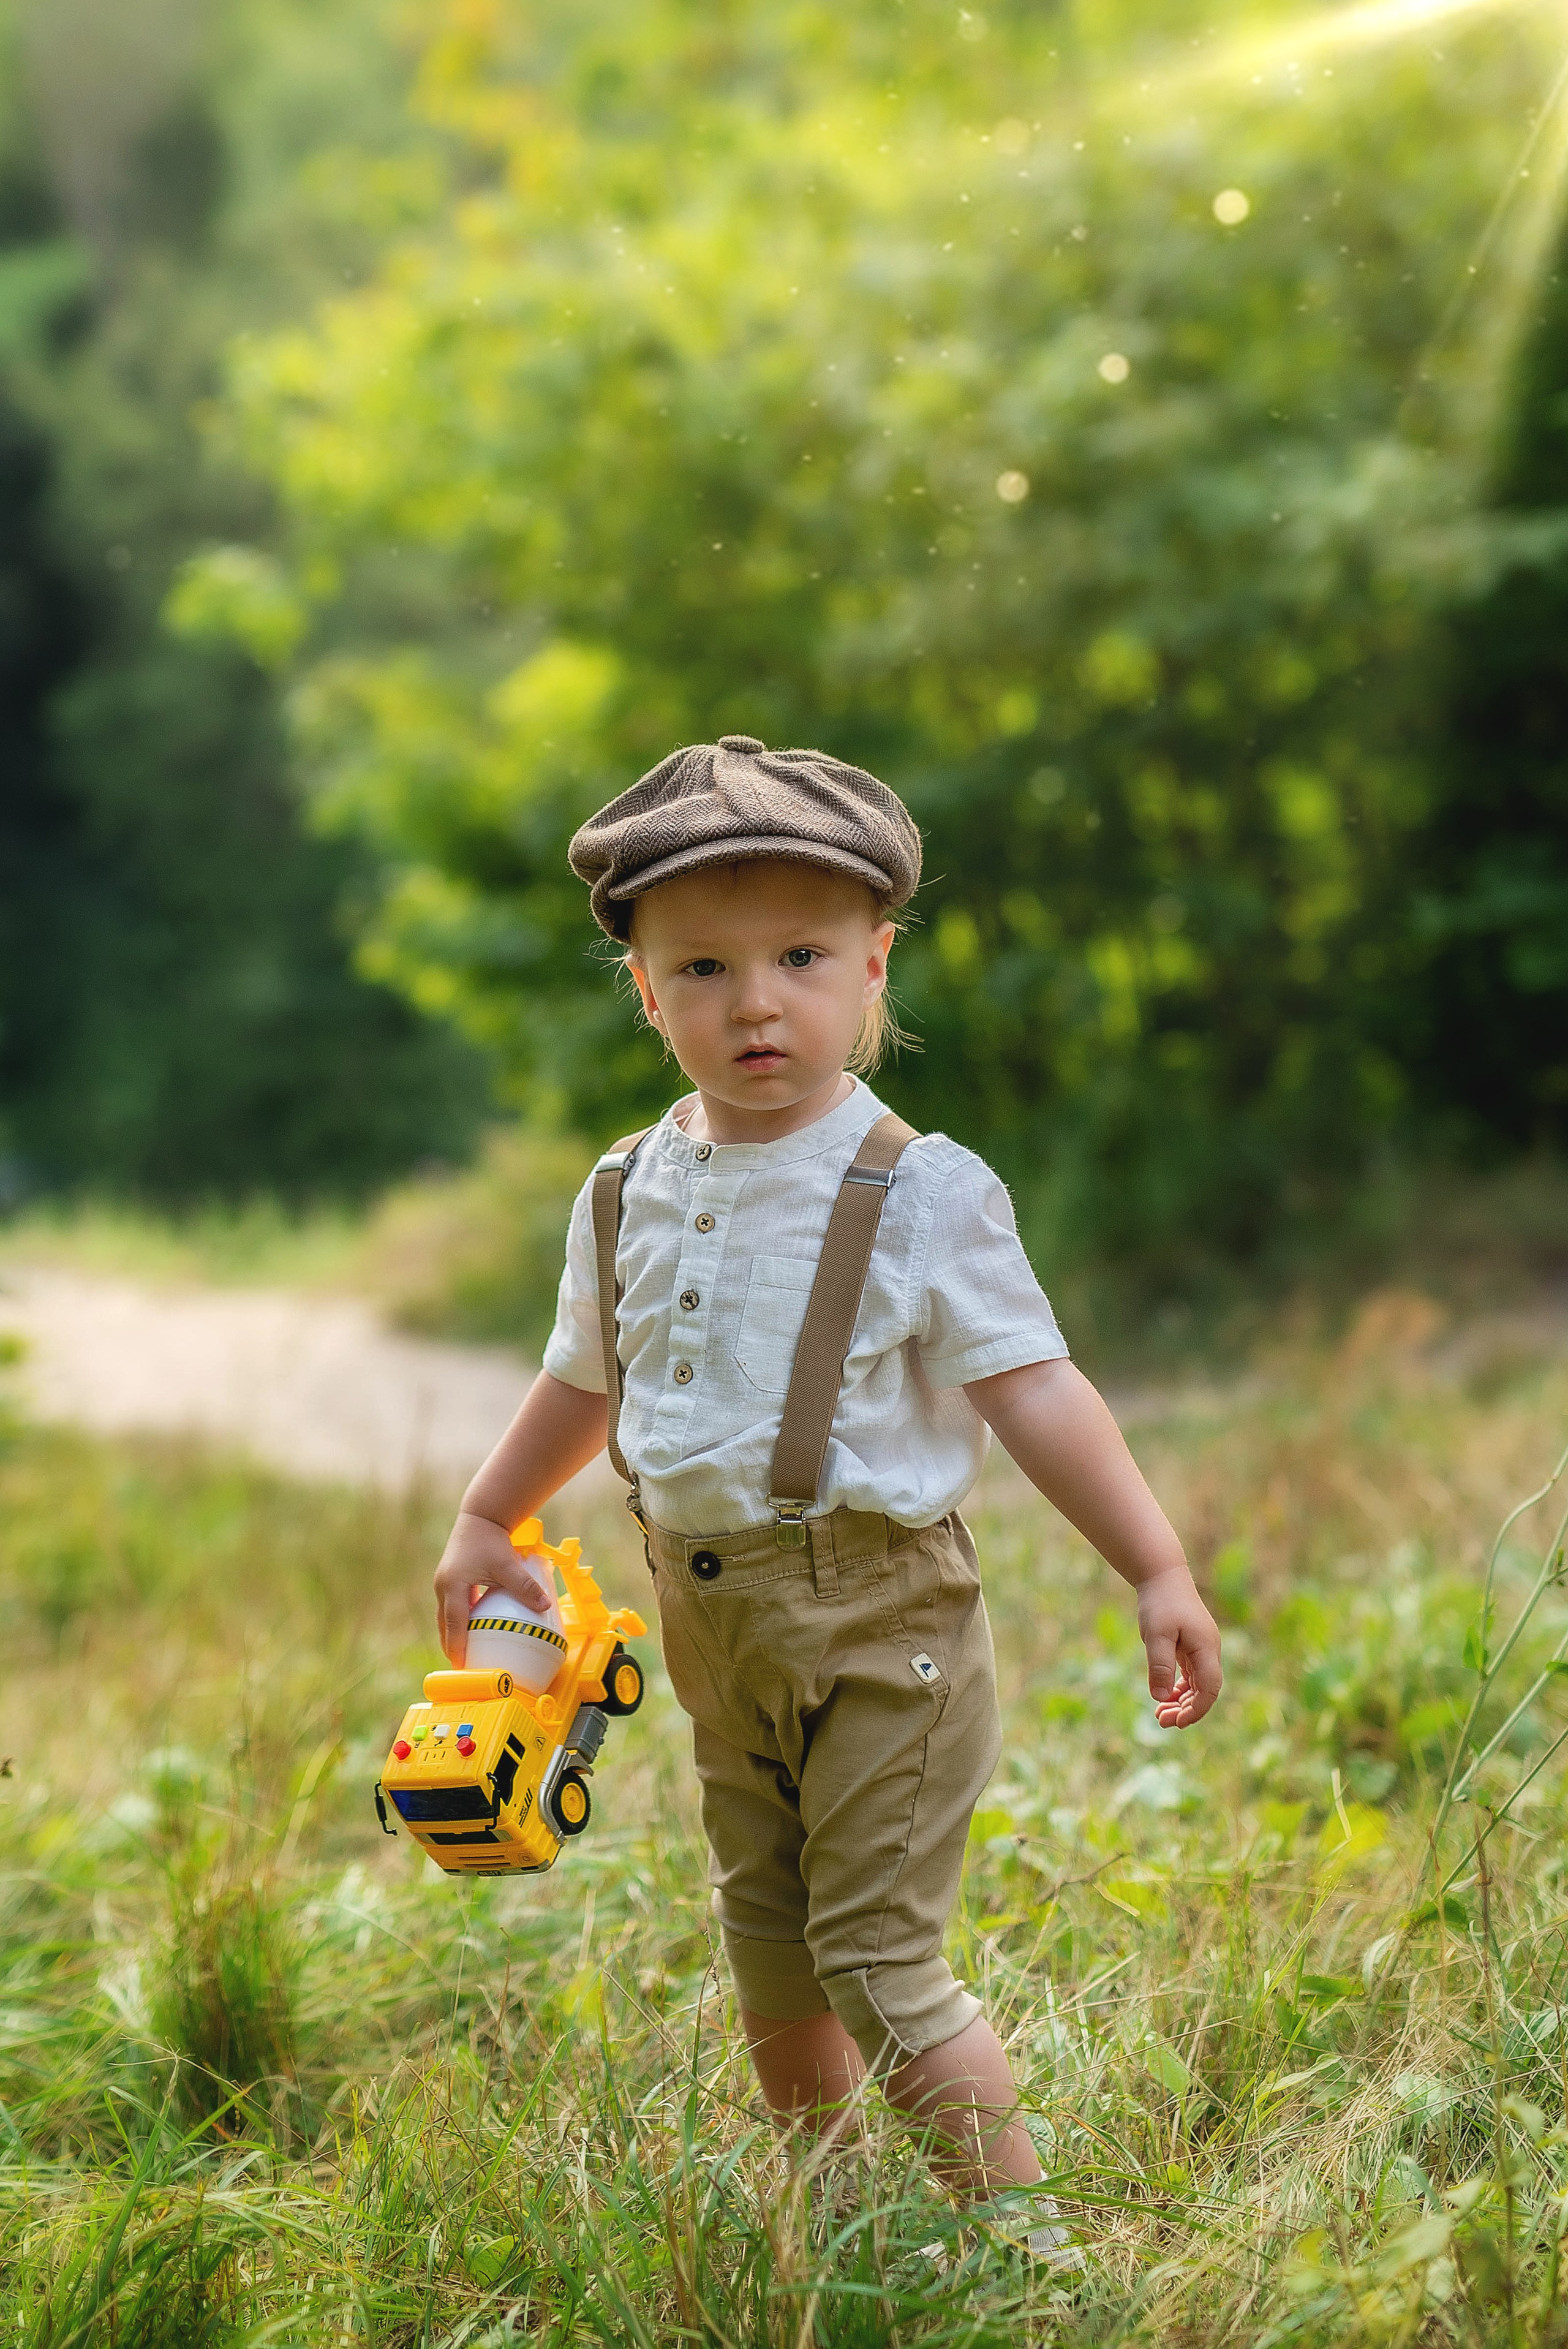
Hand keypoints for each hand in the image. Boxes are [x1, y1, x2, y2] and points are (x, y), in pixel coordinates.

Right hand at [433, 1510, 556, 1664]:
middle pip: (444, 1625)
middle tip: (463, 1667)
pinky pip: (452, 1606)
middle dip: (451, 1646)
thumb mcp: (508, 1564)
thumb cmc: (490, 1539)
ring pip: (446, 1616)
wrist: (480, 1516)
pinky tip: (471, 1628)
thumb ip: (525, 1586)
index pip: (454, 1624)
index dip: (457, 1646)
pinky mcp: (450, 1579)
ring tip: (464, 1654)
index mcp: (453, 1586)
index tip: (461, 1665)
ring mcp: (445, 1583)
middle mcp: (443, 1586)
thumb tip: (545, 1605)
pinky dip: (458, 1621)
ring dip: (453, 1634)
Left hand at [1136, 1564, 1221, 1728]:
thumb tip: (1161, 1698)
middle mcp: (1209, 1651)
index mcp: (1206, 1648)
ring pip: (1198, 1685)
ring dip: (1182, 1702)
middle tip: (1162, 1721)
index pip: (1210, 1688)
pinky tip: (1165, 1698)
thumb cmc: (1160, 1603)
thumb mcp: (1156, 1634)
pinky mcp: (1192, 1647)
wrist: (1162, 1576)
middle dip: (1187, 1710)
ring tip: (1160, 1715)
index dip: (1196, 1710)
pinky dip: (1179, 1689)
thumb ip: (1160, 1666)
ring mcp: (1202, 1649)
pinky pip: (1190, 1676)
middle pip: (1205, 1690)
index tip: (1177, 1722)